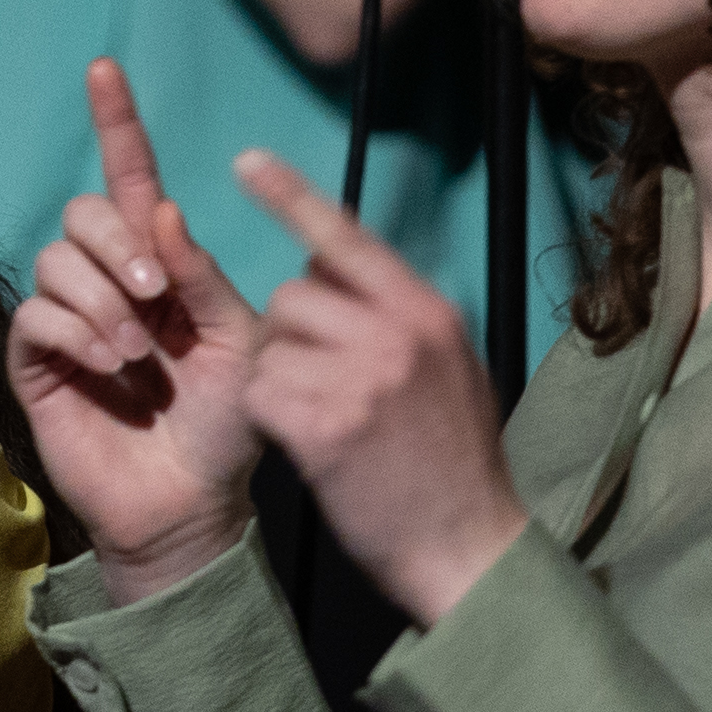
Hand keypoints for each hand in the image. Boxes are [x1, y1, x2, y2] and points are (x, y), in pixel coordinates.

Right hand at [3, 60, 265, 599]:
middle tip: (159, 296)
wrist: (193, 500)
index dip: (116, 122)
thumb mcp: (241, 341)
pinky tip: (110, 368)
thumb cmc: (225, 423)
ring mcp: (67, 319)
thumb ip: (203, 277)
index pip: (129, 178)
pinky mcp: (37, 360)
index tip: (106, 69)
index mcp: (159, 264)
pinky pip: (37, 313)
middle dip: (120, 244)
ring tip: (139, 354)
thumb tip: (159, 212)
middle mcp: (107, 281)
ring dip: (104, 299)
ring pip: (58, 260)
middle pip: (84, 212)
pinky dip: (78, 332)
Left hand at [223, 148, 526, 627]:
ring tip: (321, 418)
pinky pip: (261, 393)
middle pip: (292, 294)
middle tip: (316, 381)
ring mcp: (361, 378)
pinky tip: (306, 444)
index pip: (347, 237)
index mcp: (426, 311)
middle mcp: (397, 332)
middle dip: (288, 334)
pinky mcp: (324, 426)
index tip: (245, 161)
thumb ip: (400, 318)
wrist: (467, 549)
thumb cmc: (453, 463)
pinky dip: (270, 419)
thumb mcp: (450, 370)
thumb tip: (339, 271)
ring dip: (278, 379)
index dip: (291, 198)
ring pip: (270, 345)